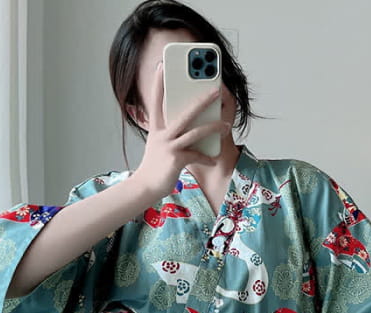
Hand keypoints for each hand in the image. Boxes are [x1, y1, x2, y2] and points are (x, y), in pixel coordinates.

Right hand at [132, 62, 231, 198]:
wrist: (145, 187)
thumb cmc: (154, 167)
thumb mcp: (157, 145)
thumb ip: (167, 133)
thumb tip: (185, 124)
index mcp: (156, 129)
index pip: (156, 102)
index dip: (158, 83)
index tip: (161, 65)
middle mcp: (162, 135)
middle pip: (184, 113)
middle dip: (202, 100)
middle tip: (216, 89)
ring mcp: (168, 147)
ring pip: (195, 132)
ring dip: (213, 128)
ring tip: (225, 126)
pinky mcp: (175, 160)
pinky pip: (196, 155)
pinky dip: (206, 157)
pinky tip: (213, 159)